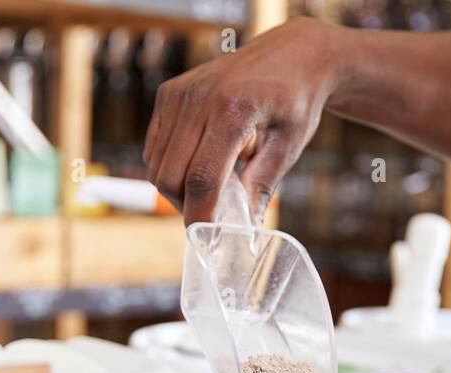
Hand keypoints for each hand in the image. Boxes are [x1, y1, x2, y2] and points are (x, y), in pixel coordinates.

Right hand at [143, 18, 339, 223]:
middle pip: (171, 176)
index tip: (206, 241)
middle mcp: (198, 98)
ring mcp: (179, 93)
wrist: (291, 54)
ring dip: (178, 188)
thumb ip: (260, 187)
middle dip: (188, 206)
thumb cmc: (295, 101)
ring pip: (157, 165)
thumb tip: (241, 230)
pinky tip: (198, 166)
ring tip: (211, 187)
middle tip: (213, 216)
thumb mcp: (287, 146)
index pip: (202, 178)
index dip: (200, 216)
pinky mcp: (169, 93)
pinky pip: (155, 147)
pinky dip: (170, 166)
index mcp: (232, 110)